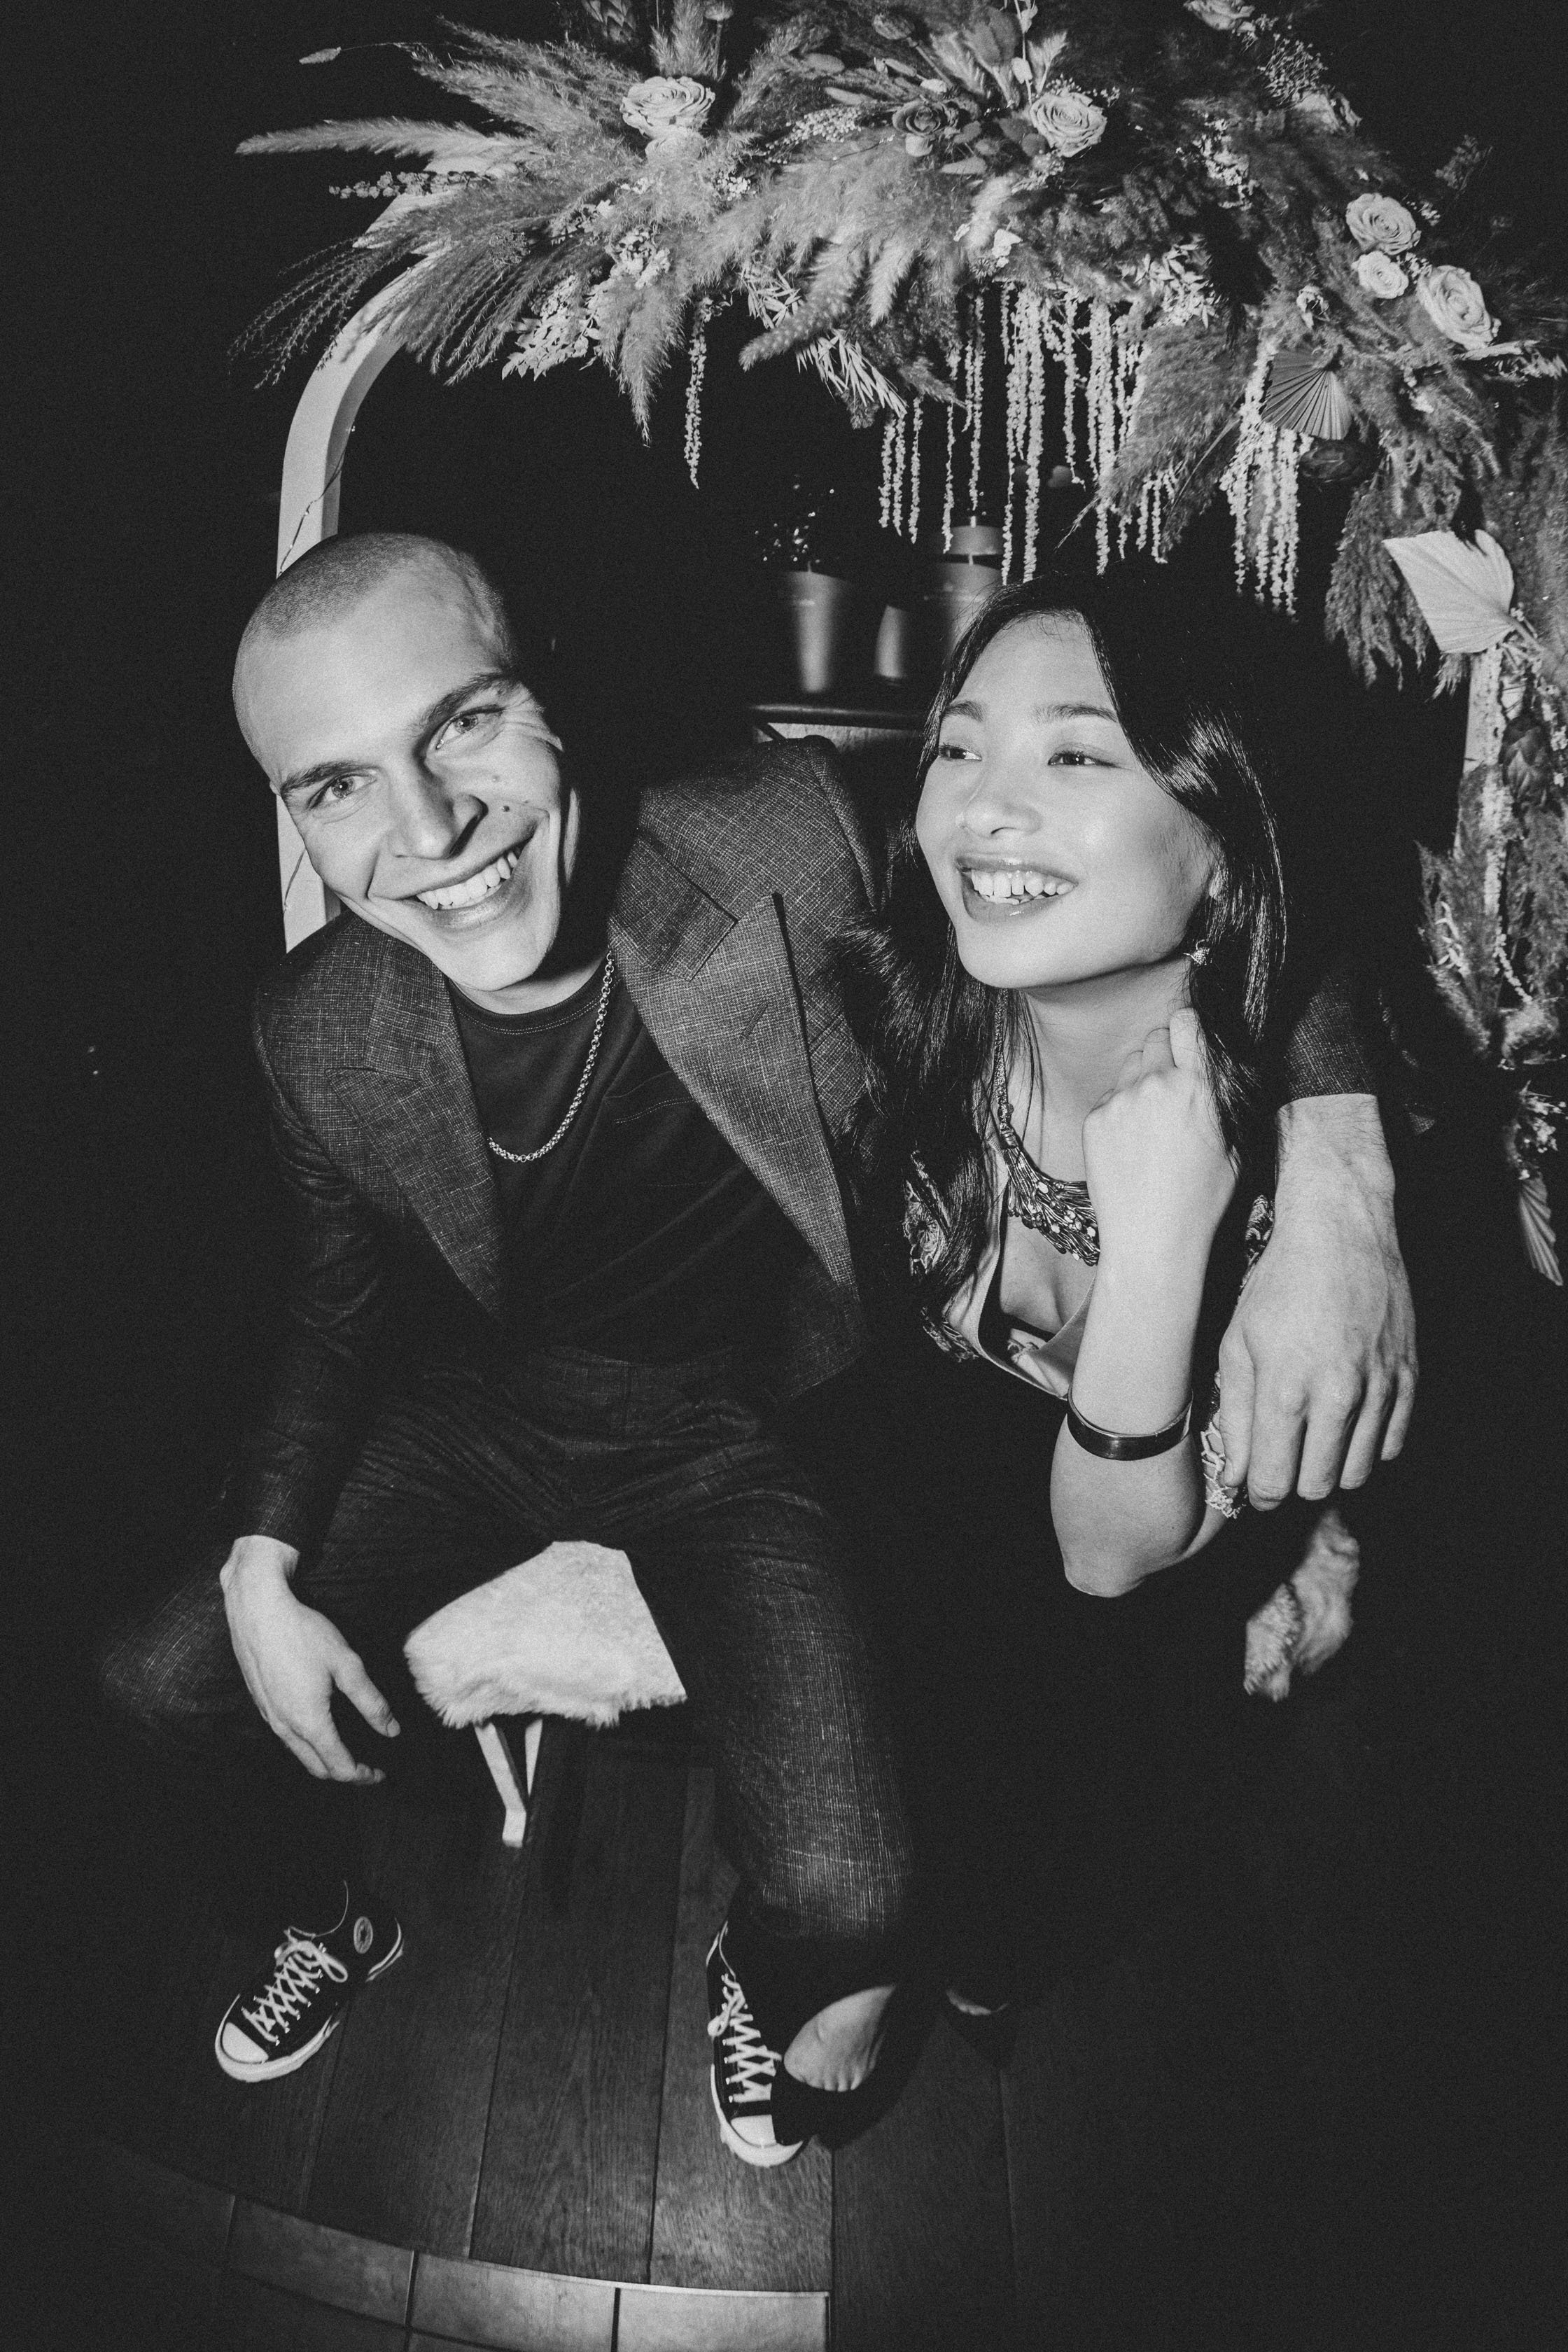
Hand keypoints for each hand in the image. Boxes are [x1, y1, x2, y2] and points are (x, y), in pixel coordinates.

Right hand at [220, 1536, 399, 1781]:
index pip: (339, 1767)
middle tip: (368, 1768)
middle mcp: (284, 1727)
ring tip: (347, 1752)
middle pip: (317, 1768)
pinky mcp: (261, 1703)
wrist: (257, 1612)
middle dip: (344, 1773)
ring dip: (324, 1760)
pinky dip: (307, 1744)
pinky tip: (319, 1728)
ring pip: (299, 1754)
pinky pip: (286, 1737)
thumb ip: (370, 1701)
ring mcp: (269, 1716)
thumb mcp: (346, 1664)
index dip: (363, 1776)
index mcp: (309, 1722)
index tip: (381, 1773)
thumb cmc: (303, 1634)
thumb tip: (391, 1730)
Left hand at [1082, 1009, 1236, 1273]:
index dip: (1187, 1029)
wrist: (1150, 1240)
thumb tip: (1212, 1072)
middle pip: (1154, 1037)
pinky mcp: (1094, 1118)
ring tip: (1151, 1120)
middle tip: (1171, 1089)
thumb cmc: (1200, 1201)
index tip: (1187, 1041)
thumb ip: (1222, 1100)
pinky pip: (1108, 1096)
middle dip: (1164, 1055)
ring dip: (1140, 1079)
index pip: (1186, 1023)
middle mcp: (1156, 1084)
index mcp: (1198, 1088)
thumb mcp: (1233, 1148)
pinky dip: (1118, 1109)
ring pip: (1129, 1065)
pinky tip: (1129, 1144)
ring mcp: (1120, 1100)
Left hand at [1216, 1094, 1416, 1507]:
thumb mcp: (1237, 1344)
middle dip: (1294, 1483)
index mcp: (1286, 1387)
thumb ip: (1235, 1417)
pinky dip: (1367, 1446)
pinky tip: (1345, 1422)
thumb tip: (1234, 1477)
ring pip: (1357, 1472)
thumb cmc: (1278, 1284)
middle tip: (1281, 1459)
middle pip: (1318, 1485)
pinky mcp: (1408, 1376)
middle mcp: (1338, 1393)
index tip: (1255, 1483)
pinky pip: (1391, 1445)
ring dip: (1331, 1466)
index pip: (1274, 1481)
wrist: (1340, 1230)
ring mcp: (1380, 1386)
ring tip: (1311, 1438)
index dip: (1260, 1492)